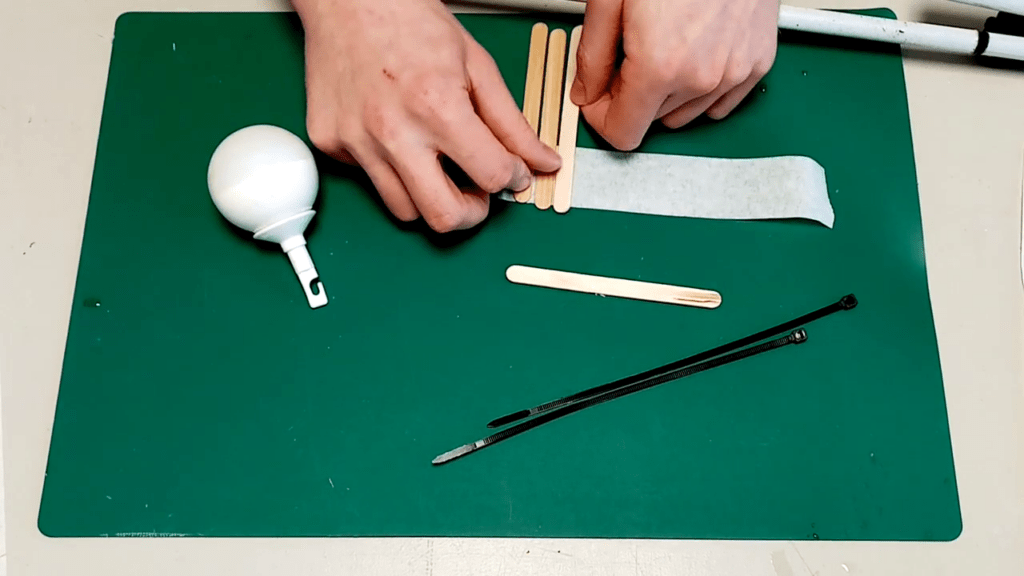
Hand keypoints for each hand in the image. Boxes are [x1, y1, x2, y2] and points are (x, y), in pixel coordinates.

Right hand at [294, 0, 561, 231]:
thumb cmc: (409, 21)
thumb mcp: (477, 66)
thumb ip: (512, 123)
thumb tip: (541, 161)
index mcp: (437, 107)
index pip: (491, 176)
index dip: (513, 179)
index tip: (511, 173)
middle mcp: (393, 132)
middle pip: (443, 218)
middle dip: (471, 214)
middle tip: (477, 194)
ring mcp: (355, 142)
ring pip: (404, 211)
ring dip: (431, 197)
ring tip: (438, 164)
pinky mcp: (329, 143)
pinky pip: (370, 181)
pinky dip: (391, 170)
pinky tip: (397, 138)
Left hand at [570, 0, 779, 150]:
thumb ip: (593, 54)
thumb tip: (585, 91)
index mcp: (659, 66)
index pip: (623, 133)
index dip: (602, 116)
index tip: (599, 95)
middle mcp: (700, 77)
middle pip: (652, 121)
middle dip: (633, 96)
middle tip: (630, 55)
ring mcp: (734, 72)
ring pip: (685, 113)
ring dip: (668, 92)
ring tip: (665, 46)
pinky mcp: (758, 62)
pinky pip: (720, 102)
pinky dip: (702, 88)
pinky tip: (692, 55)